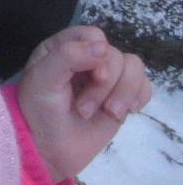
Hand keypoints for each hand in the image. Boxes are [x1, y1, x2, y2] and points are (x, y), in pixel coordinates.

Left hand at [16, 25, 151, 183]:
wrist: (49, 149)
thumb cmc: (39, 111)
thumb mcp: (43, 79)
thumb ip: (67, 57)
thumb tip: (103, 46)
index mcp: (62, 47)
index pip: (93, 35)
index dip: (98, 54)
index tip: (94, 76)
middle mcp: (85, 59)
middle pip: (116, 56)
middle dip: (105, 86)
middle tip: (83, 109)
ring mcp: (106, 79)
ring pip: (134, 69)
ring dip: (123, 94)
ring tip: (108, 114)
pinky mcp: (121, 97)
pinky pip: (145, 86)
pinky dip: (138, 98)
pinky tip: (122, 112)